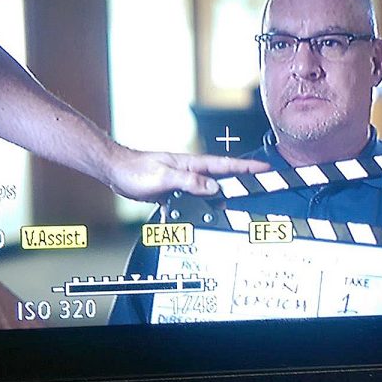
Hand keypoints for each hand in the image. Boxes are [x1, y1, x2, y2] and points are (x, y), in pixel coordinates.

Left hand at [105, 147, 269, 201]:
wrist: (116, 171)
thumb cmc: (136, 170)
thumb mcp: (164, 176)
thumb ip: (189, 181)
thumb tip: (213, 187)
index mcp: (192, 164)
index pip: (225, 165)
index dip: (246, 167)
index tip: (265, 168)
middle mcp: (190, 171)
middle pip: (221, 178)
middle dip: (240, 183)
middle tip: (259, 188)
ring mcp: (182, 181)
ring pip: (208, 191)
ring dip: (219, 199)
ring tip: (231, 210)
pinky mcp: (174, 191)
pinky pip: (192, 199)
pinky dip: (198, 207)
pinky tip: (197, 216)